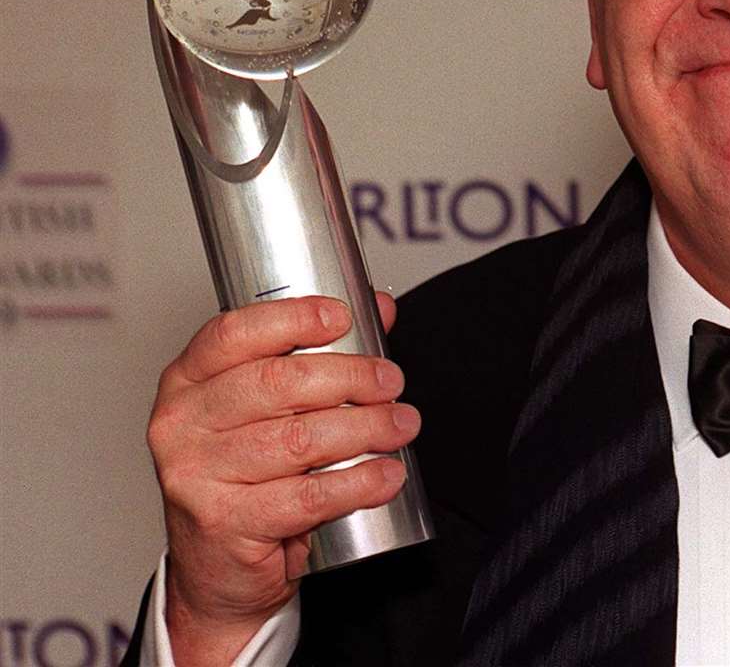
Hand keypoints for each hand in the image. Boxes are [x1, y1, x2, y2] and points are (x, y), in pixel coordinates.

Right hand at [145, 292, 418, 664]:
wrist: (218, 568)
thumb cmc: (245, 478)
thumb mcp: (271, 410)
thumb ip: (320, 354)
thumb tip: (379, 308)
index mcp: (187, 382)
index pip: (234, 334)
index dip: (292, 319)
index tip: (342, 318)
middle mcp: (182, 423)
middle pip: (276, 382)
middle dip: (350, 377)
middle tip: (391, 383)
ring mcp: (196, 474)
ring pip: (298, 439)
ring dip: (365, 429)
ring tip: (400, 426)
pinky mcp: (224, 521)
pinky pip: (306, 495)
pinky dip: (357, 482)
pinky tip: (385, 475)